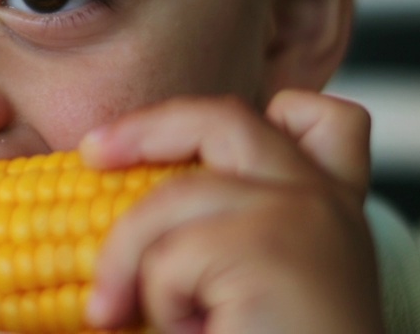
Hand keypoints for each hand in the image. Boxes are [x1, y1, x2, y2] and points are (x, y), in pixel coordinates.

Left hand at [79, 91, 382, 333]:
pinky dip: (159, 305)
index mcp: (329, 213)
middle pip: (224, 119)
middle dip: (145, 129)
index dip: (264, 107)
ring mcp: (306, 216)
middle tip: (90, 155)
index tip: (190, 133)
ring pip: (171, 201)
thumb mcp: (237, 286)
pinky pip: (171, 258)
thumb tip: (108, 184)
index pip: (319, 119)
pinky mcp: (276, 248)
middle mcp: (328, 204)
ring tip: (134, 315)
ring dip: (133, 264)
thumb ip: (210, 232)